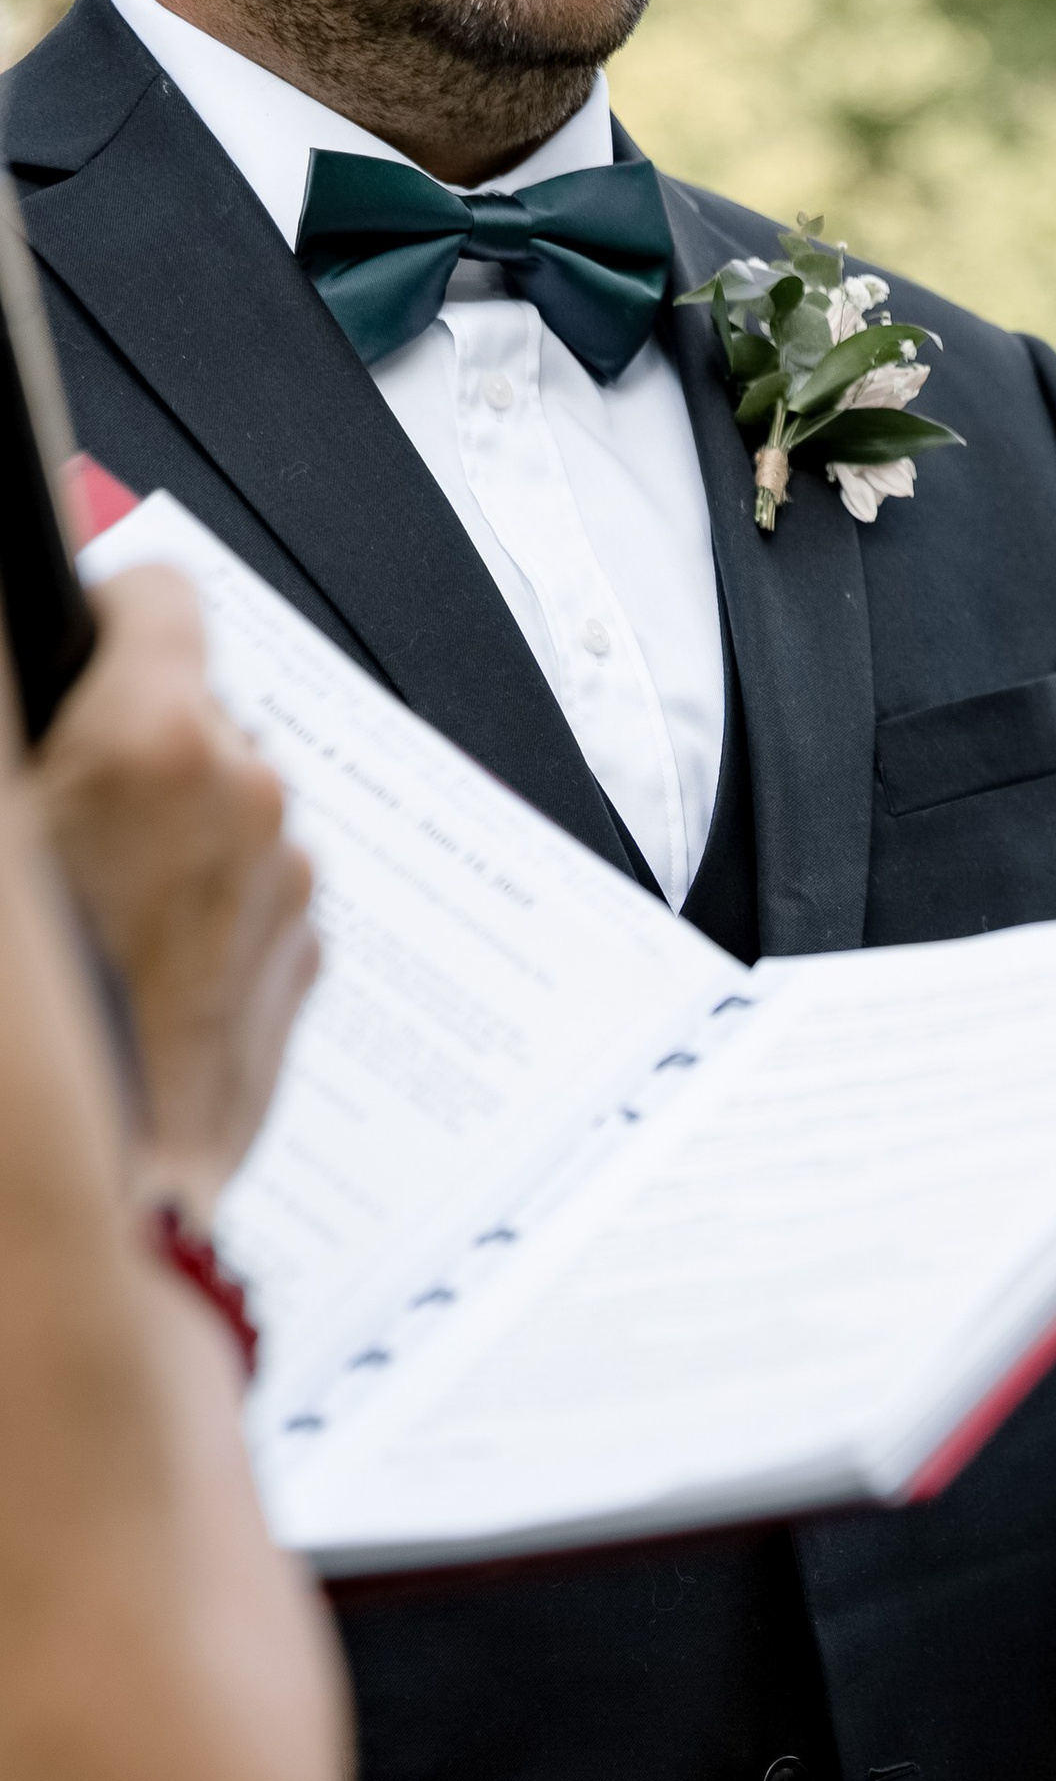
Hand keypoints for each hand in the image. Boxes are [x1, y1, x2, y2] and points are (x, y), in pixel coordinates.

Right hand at [29, 569, 318, 1223]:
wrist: (113, 1186)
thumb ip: (24, 719)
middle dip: (130, 749)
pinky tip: (135, 964)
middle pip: (192, 716)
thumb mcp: (5, 830)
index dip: (104, 617)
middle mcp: (251, 806)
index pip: (160, 594)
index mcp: (166, 746)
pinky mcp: (301, 961)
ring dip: (166, 835)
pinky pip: (245, 893)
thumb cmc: (52, 1025)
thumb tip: (30, 658)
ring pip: (222, 811)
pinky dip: (199, 906)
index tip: (75, 649)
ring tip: (93, 911)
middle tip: (60, 815)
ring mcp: (285, 888)